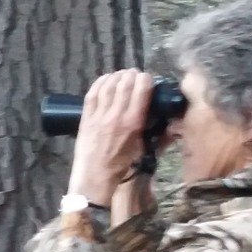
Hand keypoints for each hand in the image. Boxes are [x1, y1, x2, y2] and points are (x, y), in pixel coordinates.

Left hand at [68, 69, 152, 205]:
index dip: (145, 79)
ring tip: (121, 75)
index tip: (147, 79)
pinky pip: (92, 94)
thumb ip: (152, 131)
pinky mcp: (86, 118)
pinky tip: (105, 79)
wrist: (94, 177)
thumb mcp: (142, 147)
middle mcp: (116, 115)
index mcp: (133, 122)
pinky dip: (99, 83)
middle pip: (125, 83)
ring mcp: (99, 115)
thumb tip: (166, 120)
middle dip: (132, 75)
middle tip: (134, 75)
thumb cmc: (120, 165)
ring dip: (117, 76)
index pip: (141, 89)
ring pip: (108, 85)